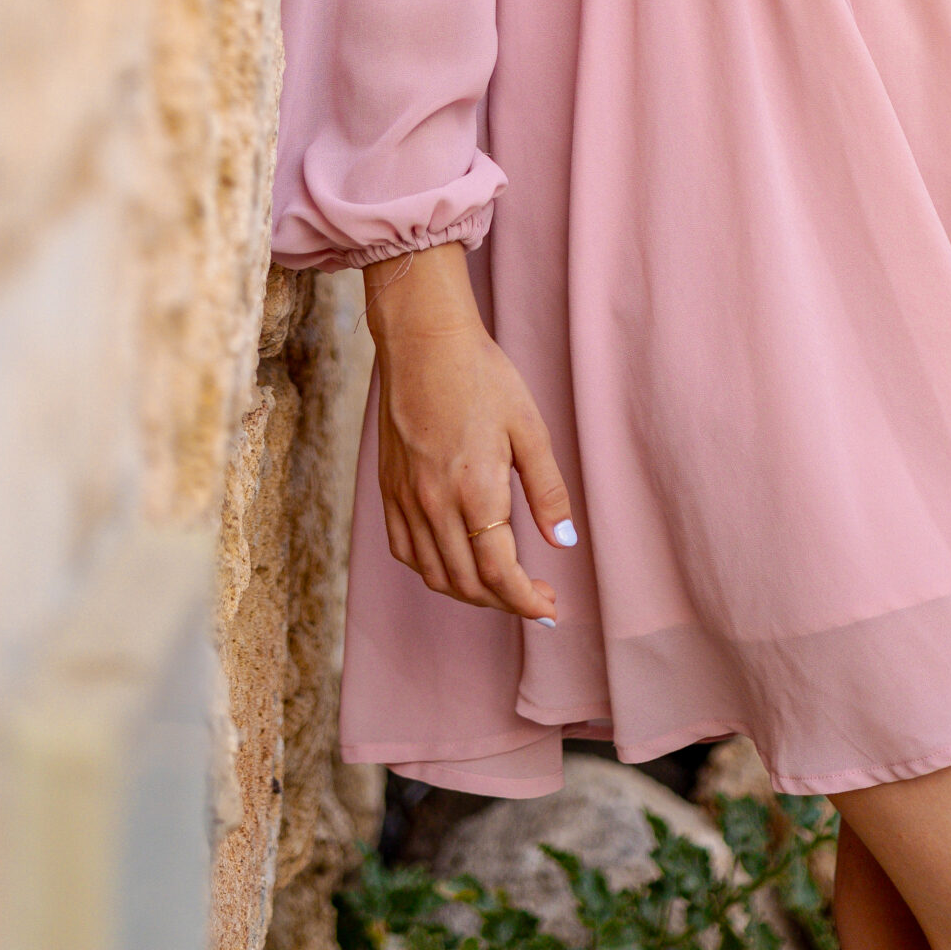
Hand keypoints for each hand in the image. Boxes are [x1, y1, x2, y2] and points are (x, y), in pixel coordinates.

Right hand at [364, 242, 577, 621]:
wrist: (423, 341)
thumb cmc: (482, 375)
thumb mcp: (529, 427)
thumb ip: (547, 489)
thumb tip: (563, 541)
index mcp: (475, 489)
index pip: (499, 573)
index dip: (526, 602)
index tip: (548, 609)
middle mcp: (434, 503)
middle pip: (467, 583)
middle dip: (505, 602)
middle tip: (535, 598)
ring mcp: (405, 498)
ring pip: (434, 575)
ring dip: (470, 593)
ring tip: (501, 585)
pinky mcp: (388, 489)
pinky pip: (405, 551)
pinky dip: (432, 570)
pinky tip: (455, 561)